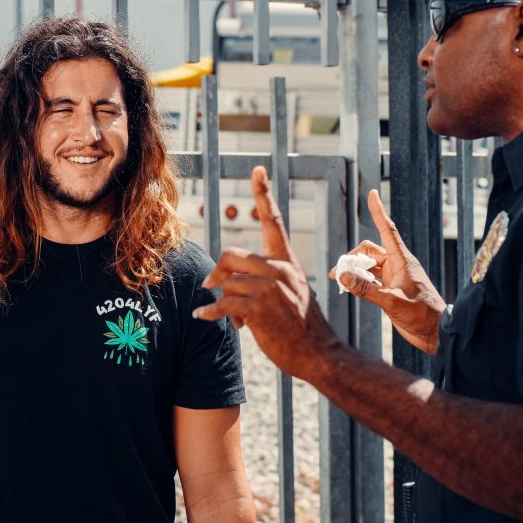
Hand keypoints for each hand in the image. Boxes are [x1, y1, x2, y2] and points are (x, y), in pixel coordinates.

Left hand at [193, 166, 343, 380]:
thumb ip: (265, 280)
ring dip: (222, 301)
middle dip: (218, 272)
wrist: (318, 353)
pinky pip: (221, 303)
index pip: (273, 221)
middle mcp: (279, 269)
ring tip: (235, 317)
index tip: (258, 169)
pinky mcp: (258, 307)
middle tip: (211, 284)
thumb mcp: (290, 293)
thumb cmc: (302, 327)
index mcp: (287, 262)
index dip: (264, 193)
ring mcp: (269, 288)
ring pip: (226, 283)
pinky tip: (203, 316)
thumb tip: (228, 282)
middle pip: (232, 254)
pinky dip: (209, 312)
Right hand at [328, 189, 444, 353]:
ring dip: (353, 271)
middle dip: (352, 257)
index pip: (388, 230)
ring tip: (340, 283)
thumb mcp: (392, 302)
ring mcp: (394, 277)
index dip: (379, 212)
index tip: (373, 194)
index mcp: (403, 261)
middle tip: (338, 274)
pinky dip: (359, 282)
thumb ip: (366, 289)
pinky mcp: (391, 289)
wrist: (436, 334)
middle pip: (369, 250)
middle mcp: (397, 265)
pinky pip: (370, 279)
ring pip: (368, 265)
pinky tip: (350, 290)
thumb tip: (343, 276)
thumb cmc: (422, 316)